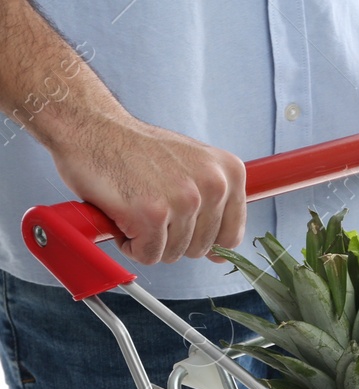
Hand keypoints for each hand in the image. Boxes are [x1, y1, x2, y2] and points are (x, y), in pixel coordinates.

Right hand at [50, 114, 245, 265]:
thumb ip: (213, 205)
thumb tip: (219, 256)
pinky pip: (148, 255)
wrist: (92, 126)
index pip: (230, 237)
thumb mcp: (192, 167)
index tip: (181, 224)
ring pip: (174, 254)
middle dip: (171, 238)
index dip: (201, 240)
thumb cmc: (137, 150)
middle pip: (200, 249)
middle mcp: (214, 186)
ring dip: (148, 239)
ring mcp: (184, 200)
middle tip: (149, 206)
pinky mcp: (153, 214)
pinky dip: (129, 244)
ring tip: (135, 205)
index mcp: (229, 173)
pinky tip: (122, 214)